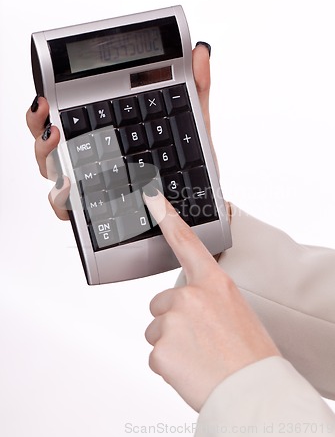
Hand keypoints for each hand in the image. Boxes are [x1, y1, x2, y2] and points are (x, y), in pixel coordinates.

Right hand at [26, 43, 213, 219]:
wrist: (197, 205)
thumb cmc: (187, 165)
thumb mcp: (191, 125)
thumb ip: (195, 88)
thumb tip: (200, 51)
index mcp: (107, 133)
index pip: (69, 116)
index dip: (51, 105)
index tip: (46, 96)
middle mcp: (92, 158)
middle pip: (51, 141)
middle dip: (38, 126)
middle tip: (45, 111)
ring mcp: (92, 184)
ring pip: (52, 171)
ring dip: (45, 155)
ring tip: (55, 141)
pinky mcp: (96, 211)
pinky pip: (67, 207)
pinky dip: (60, 198)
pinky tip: (68, 186)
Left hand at [144, 190, 280, 412]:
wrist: (254, 391)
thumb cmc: (251, 354)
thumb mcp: (236, 311)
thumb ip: (209, 300)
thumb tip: (190, 307)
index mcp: (213, 283)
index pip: (186, 242)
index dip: (166, 217)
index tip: (151, 197)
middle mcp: (189, 297)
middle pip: (160, 303)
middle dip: (173, 320)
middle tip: (200, 340)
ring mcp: (172, 322)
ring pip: (157, 330)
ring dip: (172, 344)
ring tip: (199, 356)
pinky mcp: (160, 349)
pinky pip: (156, 355)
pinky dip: (170, 365)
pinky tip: (191, 369)